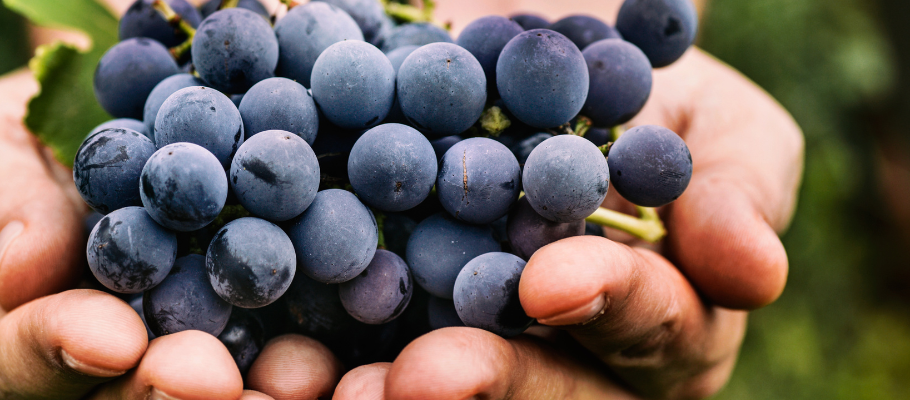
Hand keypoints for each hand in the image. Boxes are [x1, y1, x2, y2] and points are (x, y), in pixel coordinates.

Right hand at [0, 70, 345, 398]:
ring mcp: (169, 375)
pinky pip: (273, 371)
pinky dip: (309, 370)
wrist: (117, 131)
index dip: (55, 353)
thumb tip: (27, 271)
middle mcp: (84, 383)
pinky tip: (340, 361)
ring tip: (296, 378)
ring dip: (253, 397)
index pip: (6, 367)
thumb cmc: (21, 144)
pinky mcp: (248, 352)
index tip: (109, 336)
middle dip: (165, 396)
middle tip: (209, 378)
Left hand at [335, 48, 802, 398]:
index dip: (605, 304)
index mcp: (660, 323)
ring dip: (383, 396)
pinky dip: (307, 364)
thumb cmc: (648, 99)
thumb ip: (737, 191)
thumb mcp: (716, 124)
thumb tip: (754, 273)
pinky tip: (268, 362)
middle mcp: (566, 356)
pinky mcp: (383, 323)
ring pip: (436, 388)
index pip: (644, 323)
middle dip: (483, 382)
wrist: (529, 66)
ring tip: (334, 392)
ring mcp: (468, 341)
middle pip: (535, 387)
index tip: (552, 281)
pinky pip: (348, 354)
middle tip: (419, 381)